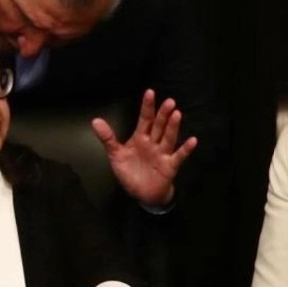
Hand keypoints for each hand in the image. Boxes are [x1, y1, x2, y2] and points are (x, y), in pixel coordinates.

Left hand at [91, 89, 197, 207]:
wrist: (142, 194)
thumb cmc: (131, 173)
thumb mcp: (116, 155)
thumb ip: (108, 138)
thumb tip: (95, 120)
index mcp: (141, 138)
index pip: (145, 119)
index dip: (147, 106)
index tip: (150, 92)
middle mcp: (153, 143)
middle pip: (158, 126)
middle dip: (163, 114)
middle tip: (169, 101)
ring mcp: (162, 154)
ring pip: (168, 138)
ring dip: (173, 127)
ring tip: (177, 114)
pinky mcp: (170, 166)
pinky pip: (179, 156)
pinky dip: (185, 149)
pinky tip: (192, 140)